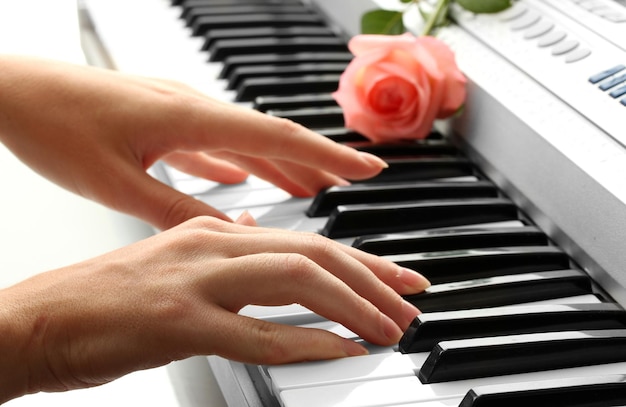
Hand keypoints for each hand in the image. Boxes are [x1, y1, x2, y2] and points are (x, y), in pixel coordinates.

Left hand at [0, 55, 387, 229]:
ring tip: (310, 188)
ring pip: (244, 140)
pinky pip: (213, 142)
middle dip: (315, 162)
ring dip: (279, 164)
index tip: (365, 168)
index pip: (275, 137)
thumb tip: (227, 232)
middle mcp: (192, 107)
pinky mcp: (160, 118)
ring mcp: (177, 111)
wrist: (13, 90)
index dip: (326, 155)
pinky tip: (241, 178)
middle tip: (352, 183)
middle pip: (269, 137)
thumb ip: (176, 210)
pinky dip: (236, 162)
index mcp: (187, 118)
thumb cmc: (55, 127)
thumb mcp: (118, 183)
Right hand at [0, 216, 428, 400]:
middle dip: (371, 277)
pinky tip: (341, 351)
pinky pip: (261, 332)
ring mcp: (197, 281)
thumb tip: (256, 233)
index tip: (396, 276)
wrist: (39, 318)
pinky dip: (309, 341)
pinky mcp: (180, 321)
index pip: (304, 240)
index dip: (358, 258)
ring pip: (298, 282)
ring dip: (352, 306)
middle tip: (409, 301)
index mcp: (213, 233)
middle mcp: (212, 245)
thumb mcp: (170, 257)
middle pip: (314, 254)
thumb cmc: (104, 298)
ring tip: (388, 329)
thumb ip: (219, 244)